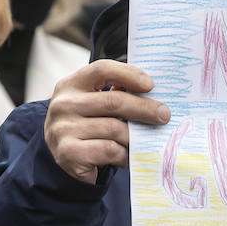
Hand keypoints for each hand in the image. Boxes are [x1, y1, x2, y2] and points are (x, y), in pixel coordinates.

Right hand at [45, 60, 171, 183]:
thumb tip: (154, 94)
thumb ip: (115, 93)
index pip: (102, 69)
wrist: (63, 156)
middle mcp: (63, 104)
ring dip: (135, 137)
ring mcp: (63, 129)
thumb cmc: (87, 123)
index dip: (129, 74)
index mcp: (71, 84)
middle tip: (164, 115)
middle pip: (113, 101)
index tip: (150, 85)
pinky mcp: (68, 153)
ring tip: (145, 140)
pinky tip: (128, 156)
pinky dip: (124, 154)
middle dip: (144, 108)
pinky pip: (109, 150)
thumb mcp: (94, 102)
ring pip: (114, 129)